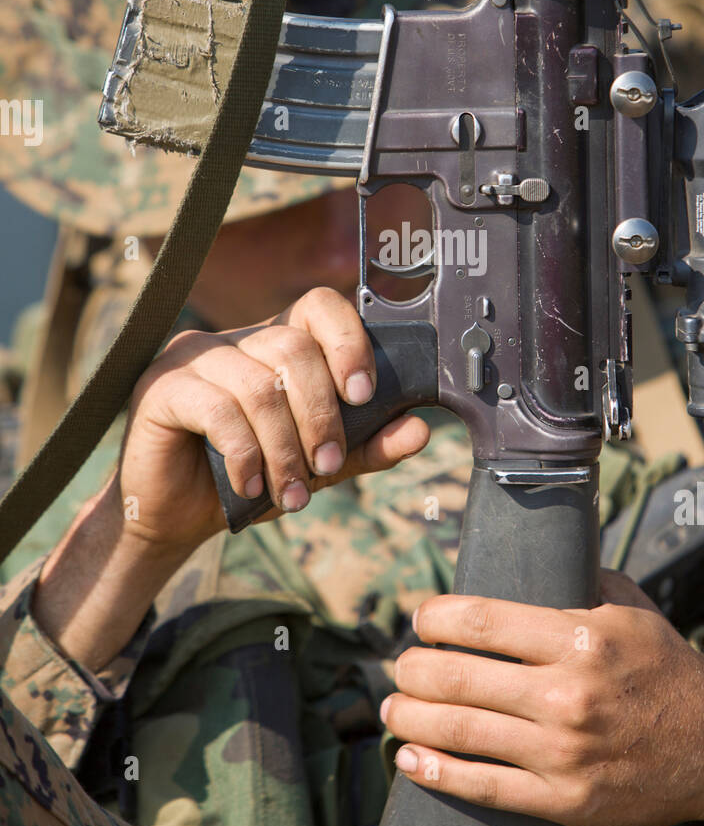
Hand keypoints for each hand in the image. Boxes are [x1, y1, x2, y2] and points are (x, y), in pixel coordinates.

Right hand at [33, 288, 429, 670]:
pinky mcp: (160, 387)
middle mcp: (233, 338)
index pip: (320, 306)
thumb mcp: (319, 465)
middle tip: (326, 466)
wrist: (177, 519)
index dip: (348, 343)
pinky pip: (218, 409)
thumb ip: (368, 445)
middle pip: (293, 348)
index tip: (363, 397)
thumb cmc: (249, 480)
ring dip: (284, 448)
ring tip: (292, 493)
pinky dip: (245, 454)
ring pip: (259, 385)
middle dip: (320, 416)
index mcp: (274, 342)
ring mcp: (192, 357)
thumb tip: (420, 431)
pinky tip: (250, 486)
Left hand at [380, 571, 703, 825]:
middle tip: (401, 666)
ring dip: (411, 717)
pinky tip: (411, 758)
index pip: (480, 620)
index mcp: (579, 637)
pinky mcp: (564, 800)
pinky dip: (436, 772)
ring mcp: (563, 751)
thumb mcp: (628, 608)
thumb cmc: (665, 668)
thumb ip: (576, 578)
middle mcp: (567, 693)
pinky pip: (483, 788)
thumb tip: (526, 549)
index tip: (421, 620)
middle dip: (412, 669)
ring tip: (394, 708)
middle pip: (456, 676)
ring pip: (459, 731)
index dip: (434, 618)